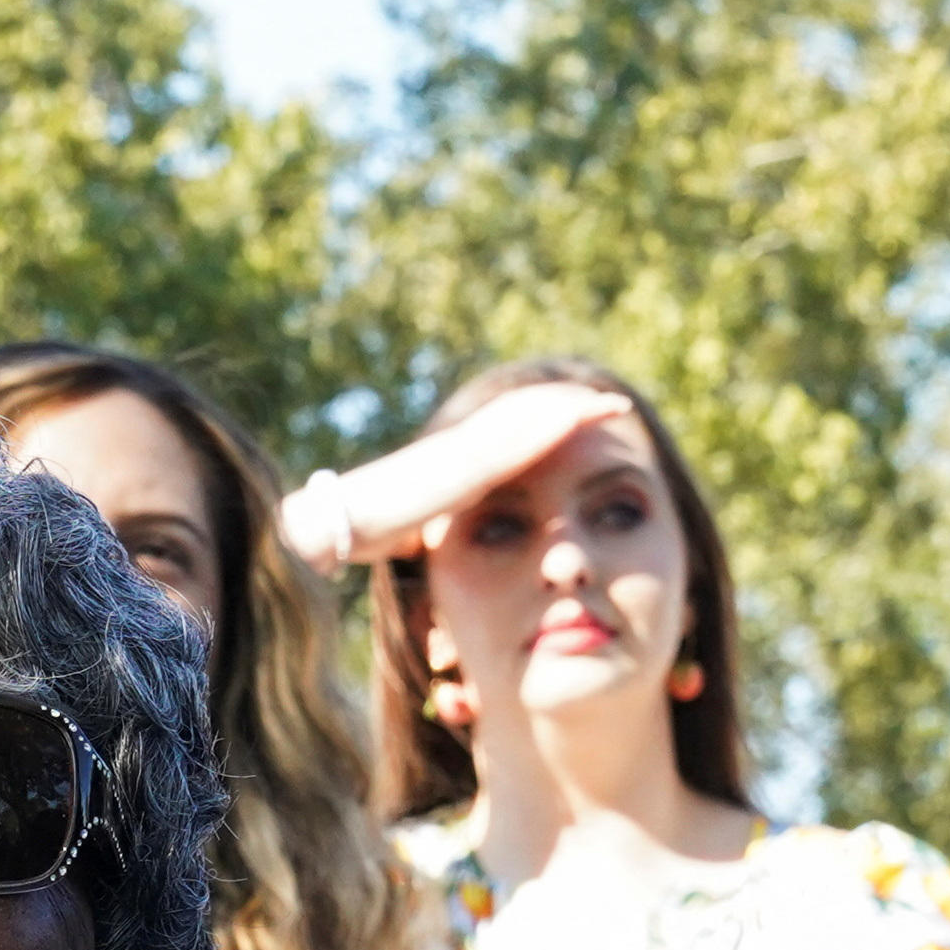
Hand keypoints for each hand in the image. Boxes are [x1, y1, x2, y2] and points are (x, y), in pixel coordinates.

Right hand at [312, 380, 639, 567]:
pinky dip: (558, 423)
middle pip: (525, 417)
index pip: (507, 437)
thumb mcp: (404, 534)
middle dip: (567, 408)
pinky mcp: (468, 462)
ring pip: (529, 417)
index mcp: (450, 466)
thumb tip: (422, 542)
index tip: (579, 425)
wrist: (335, 525)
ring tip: (614, 408)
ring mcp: (464, 450)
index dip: (545, 428)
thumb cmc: (357, 535)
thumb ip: (423, 530)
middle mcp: (460, 448)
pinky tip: (587, 418)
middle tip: (611, 407)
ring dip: (574, 409)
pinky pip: (522, 436)